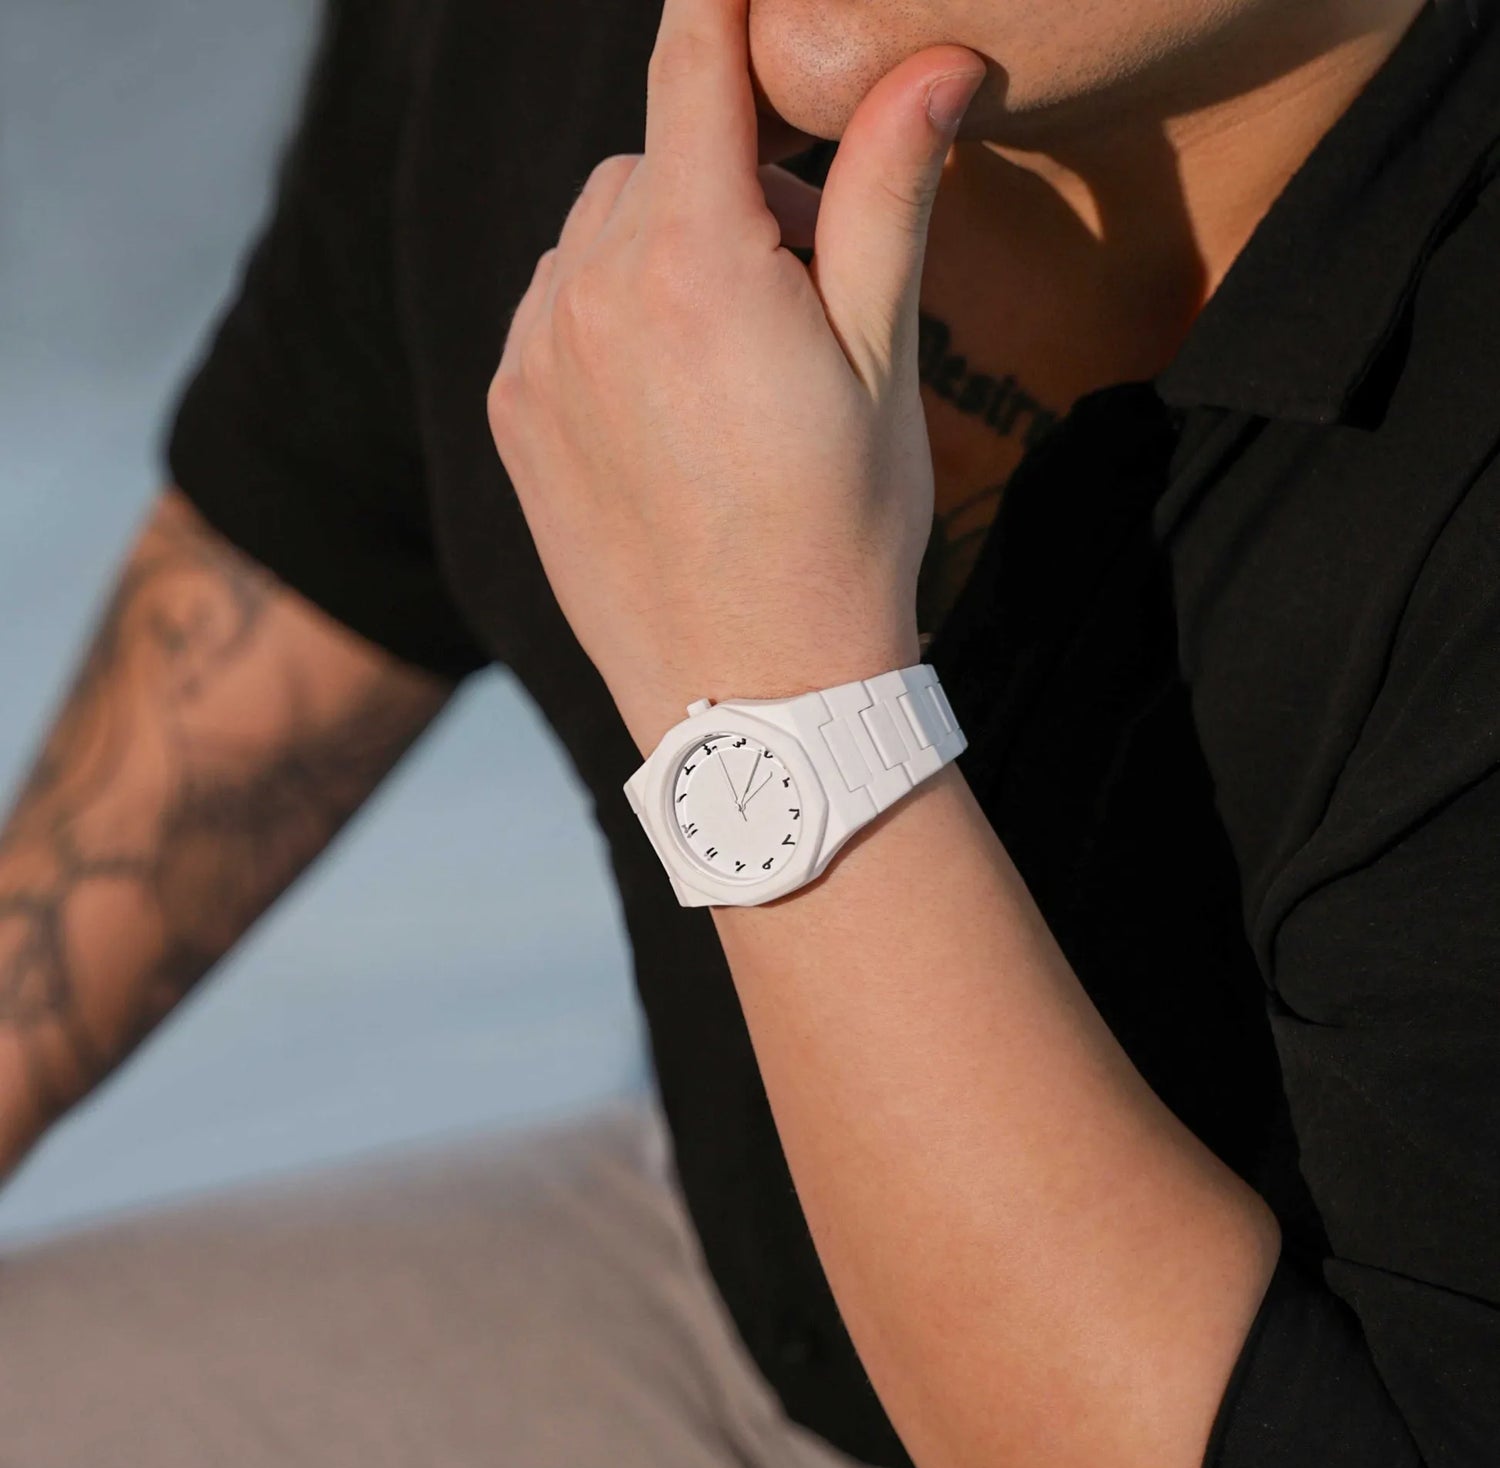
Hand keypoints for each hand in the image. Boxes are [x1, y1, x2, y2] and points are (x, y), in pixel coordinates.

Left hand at [486, 0, 985, 755]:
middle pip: (655, 157)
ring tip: (729, 358)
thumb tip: (934, 59)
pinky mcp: (509, 413)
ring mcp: (534, 356)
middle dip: (728, 185)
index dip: (720, 1)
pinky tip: (664, 400)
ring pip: (597, 231)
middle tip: (798, 285)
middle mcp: (587, 292)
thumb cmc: (840, 535)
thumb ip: (888, 197)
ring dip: (661, 247)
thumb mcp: (881, 365)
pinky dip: (605, 311)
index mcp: (694, 262)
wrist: (750, 694)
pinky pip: (552, 305)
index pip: (691, 59)